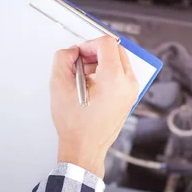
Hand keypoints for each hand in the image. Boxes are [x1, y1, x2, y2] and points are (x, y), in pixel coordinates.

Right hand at [51, 37, 138, 177]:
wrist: (85, 148)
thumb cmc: (75, 124)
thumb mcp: (59, 85)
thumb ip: (63, 58)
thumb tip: (72, 51)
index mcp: (114, 78)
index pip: (107, 43)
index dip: (89, 44)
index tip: (79, 54)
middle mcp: (128, 84)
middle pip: (117, 50)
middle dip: (96, 52)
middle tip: (80, 63)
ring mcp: (131, 92)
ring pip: (120, 62)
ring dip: (102, 62)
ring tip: (84, 77)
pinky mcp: (129, 98)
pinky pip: (121, 75)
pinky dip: (108, 74)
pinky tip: (92, 86)